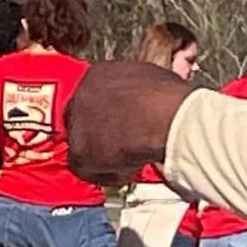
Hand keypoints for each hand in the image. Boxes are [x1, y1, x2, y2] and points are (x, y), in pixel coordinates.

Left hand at [64, 61, 192, 182]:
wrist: (164, 117)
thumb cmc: (168, 99)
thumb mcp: (155, 82)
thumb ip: (140, 92)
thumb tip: (150, 101)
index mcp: (100, 73)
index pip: (97, 94)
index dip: (113, 112)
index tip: (127, 122)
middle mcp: (81, 95)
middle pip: (88, 118)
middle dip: (107, 132)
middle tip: (128, 143)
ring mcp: (77, 125)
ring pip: (89, 145)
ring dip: (109, 154)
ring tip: (134, 159)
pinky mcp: (80, 153)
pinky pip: (91, 170)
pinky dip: (112, 173)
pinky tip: (131, 169)